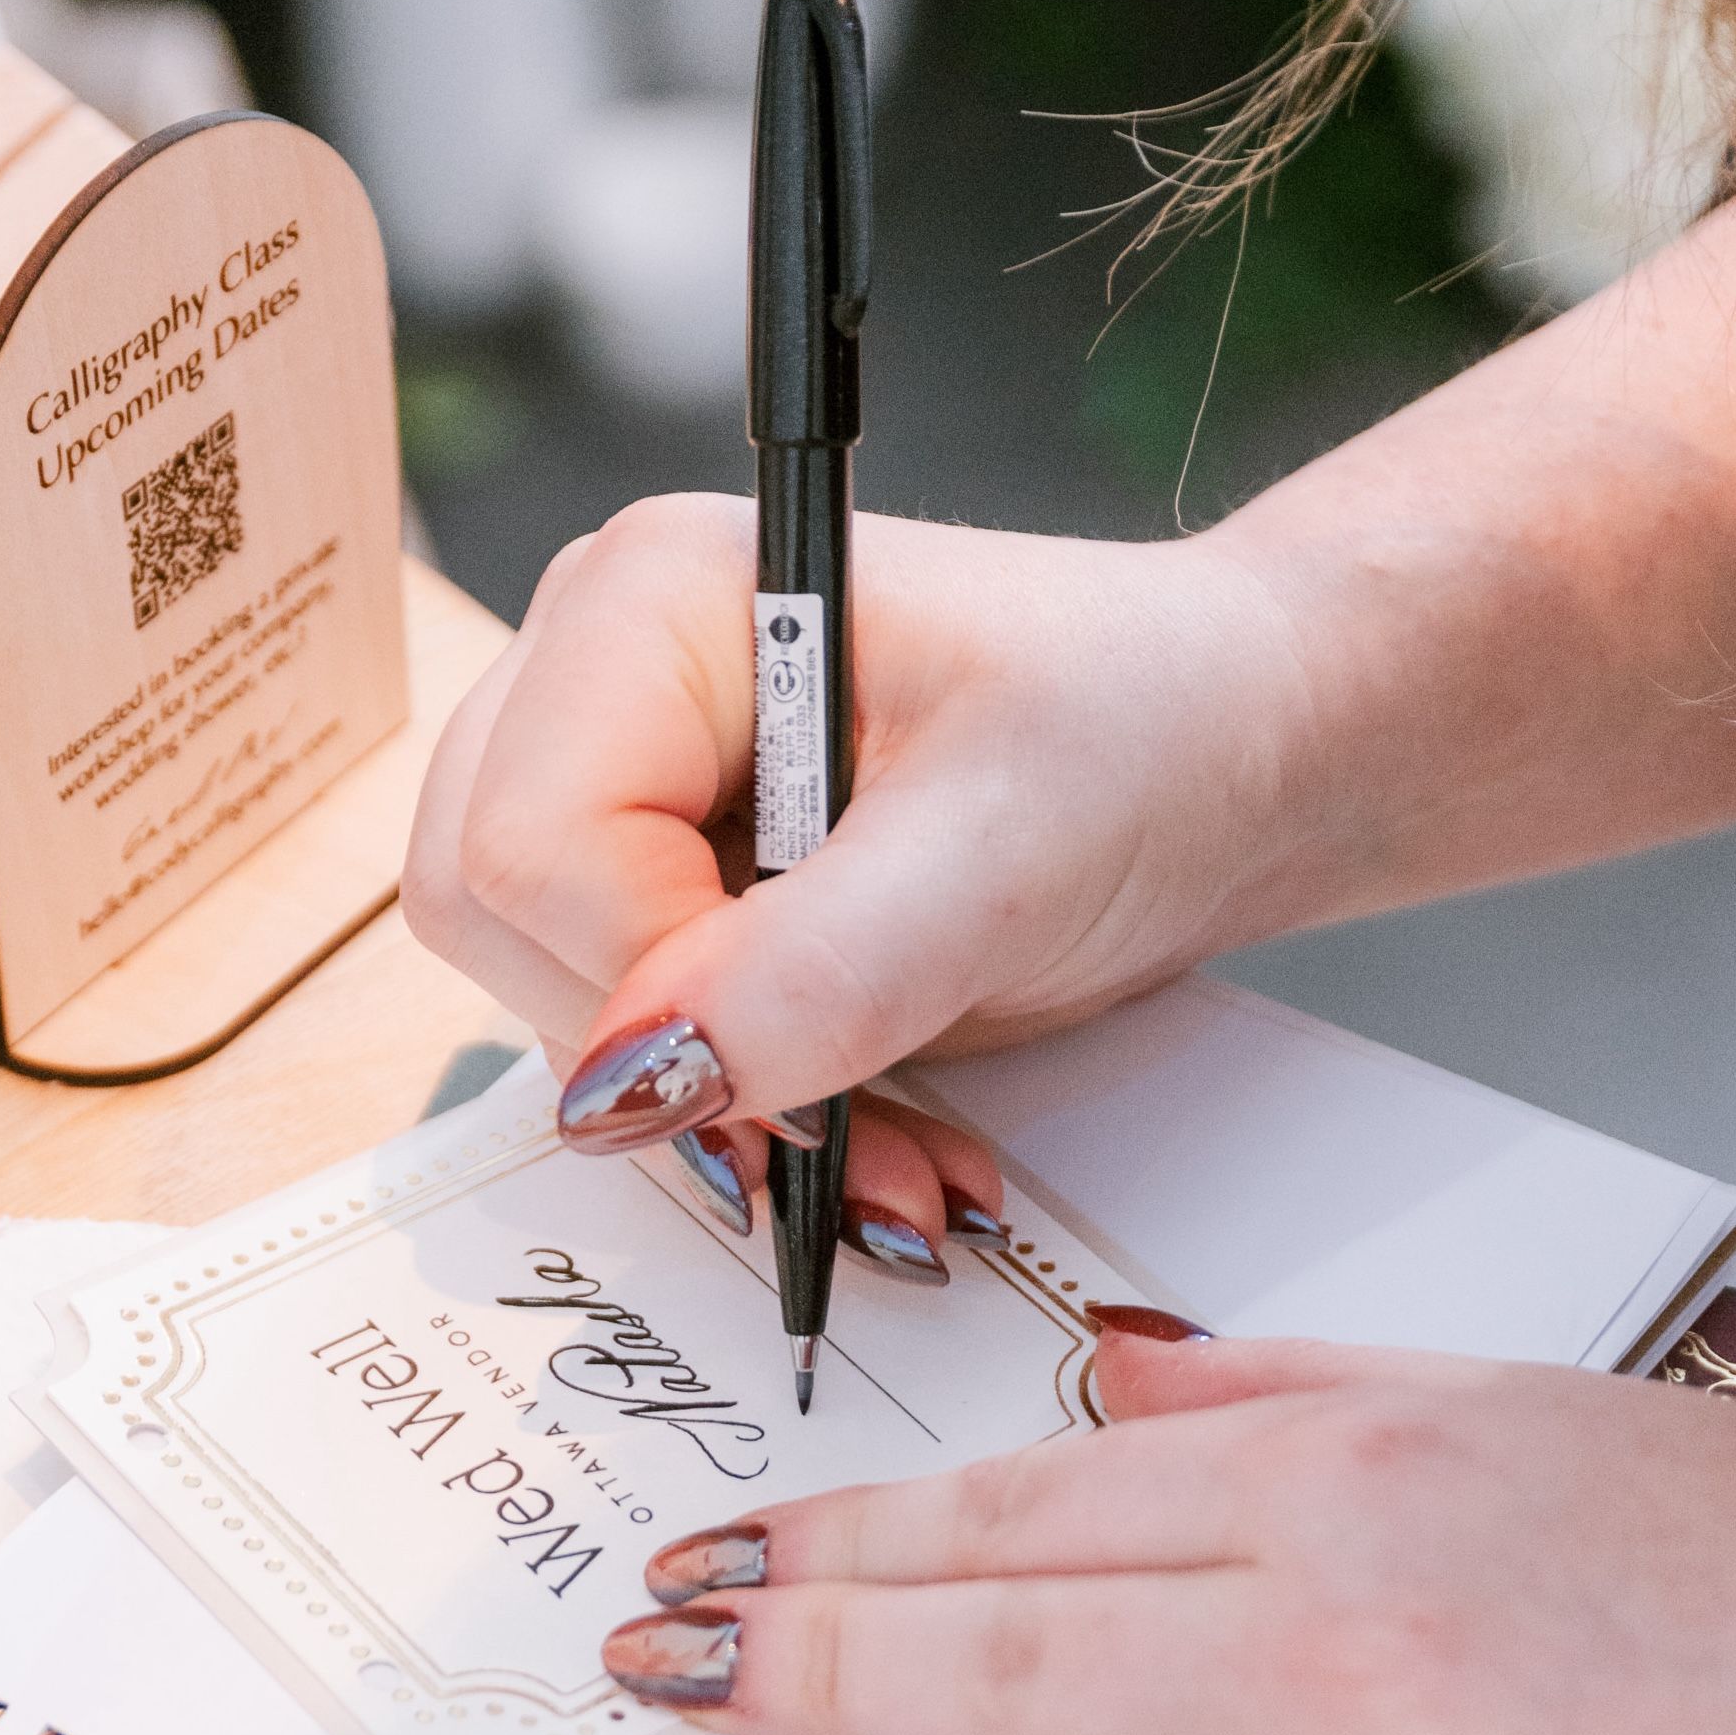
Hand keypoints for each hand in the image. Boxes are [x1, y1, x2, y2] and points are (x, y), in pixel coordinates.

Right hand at [405, 497, 1322, 1264]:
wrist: (1245, 751)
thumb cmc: (1151, 726)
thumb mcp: (1000, 857)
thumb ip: (811, 971)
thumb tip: (627, 1085)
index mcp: (655, 596)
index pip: (524, 843)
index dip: (646, 976)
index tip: (809, 1033)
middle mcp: (606, 671)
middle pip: (490, 915)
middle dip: (669, 1058)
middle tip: (839, 1121)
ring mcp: (629, 778)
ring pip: (545, 996)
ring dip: (717, 1109)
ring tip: (888, 1138)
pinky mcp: (674, 876)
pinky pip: (627, 1035)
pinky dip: (746, 1111)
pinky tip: (867, 1126)